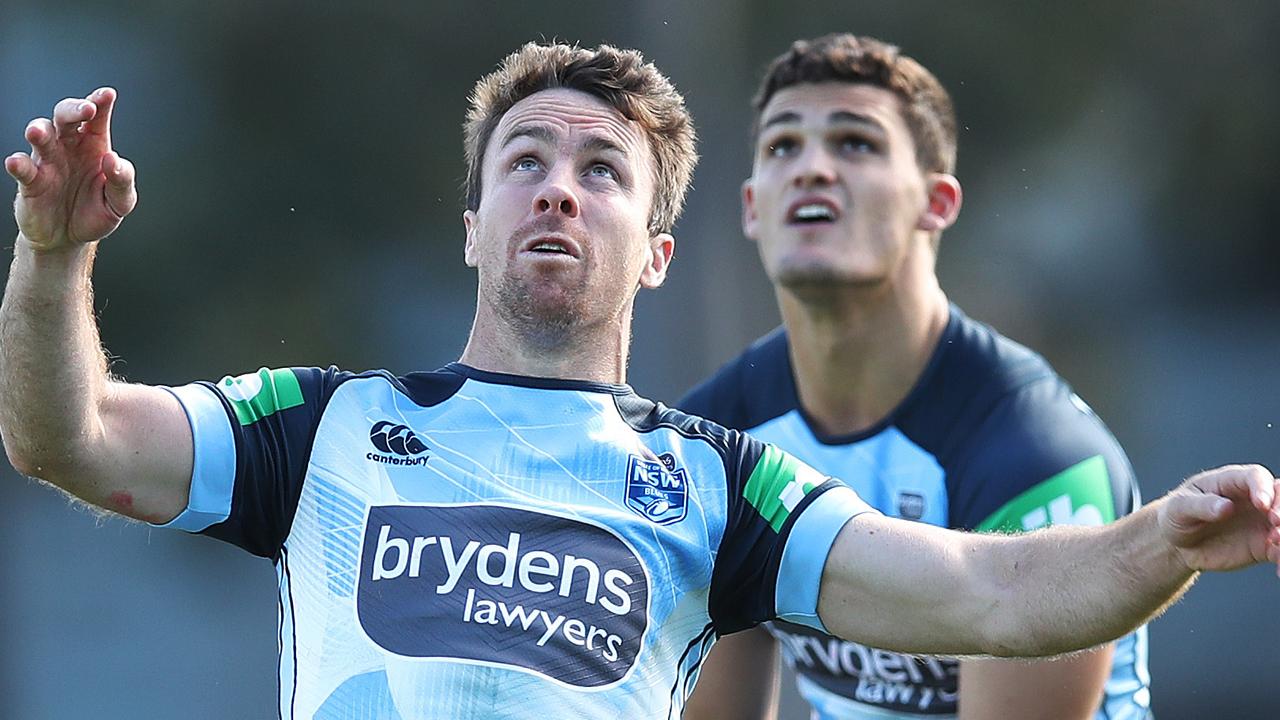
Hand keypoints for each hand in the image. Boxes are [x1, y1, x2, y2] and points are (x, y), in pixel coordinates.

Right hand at [5, 87, 136, 251]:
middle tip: (85, 109)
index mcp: (94, 145)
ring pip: (40, 136)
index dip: (100, 103)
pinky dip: (18, 163)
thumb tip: (113, 160)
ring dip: (39, 130)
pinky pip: (22, 167)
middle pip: (65, 117)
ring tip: (39, 132)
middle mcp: (68, 147)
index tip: (107, 94)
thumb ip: (122, 180)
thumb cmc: (95, 212)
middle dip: (73, 109)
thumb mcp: (120, 202)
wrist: (69, 238)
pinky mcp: (30, 181)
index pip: (97, 118)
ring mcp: (47, 161)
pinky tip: (17, 163)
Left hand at [1158, 464, 1279, 573]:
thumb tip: (1226, 507)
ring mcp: (1262, 522)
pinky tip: (1279, 570)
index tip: (1262, 504)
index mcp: (1231, 481)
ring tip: (1275, 545)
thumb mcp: (1180, 507)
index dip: (1263, 488)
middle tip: (1275, 524)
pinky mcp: (1264, 546)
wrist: (1178, 543)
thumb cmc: (1178, 515)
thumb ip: (1202, 506)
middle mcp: (1254, 499)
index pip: (1256, 476)